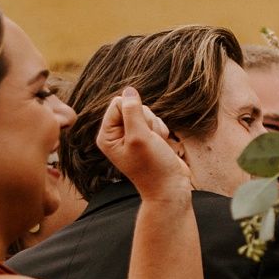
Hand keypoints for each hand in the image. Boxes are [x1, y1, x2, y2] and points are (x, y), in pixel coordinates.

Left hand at [97, 86, 190, 204]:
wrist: (171, 188)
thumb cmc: (153, 166)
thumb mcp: (140, 136)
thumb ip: (132, 111)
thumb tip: (129, 89)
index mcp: (107, 135)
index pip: (119, 104)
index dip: (134, 113)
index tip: (140, 132)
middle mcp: (117, 134)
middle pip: (134, 107)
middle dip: (147, 121)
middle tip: (150, 141)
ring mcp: (133, 136)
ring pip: (147, 114)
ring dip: (156, 128)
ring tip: (156, 146)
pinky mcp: (147, 139)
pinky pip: (156, 123)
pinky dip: (162, 133)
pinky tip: (161, 147)